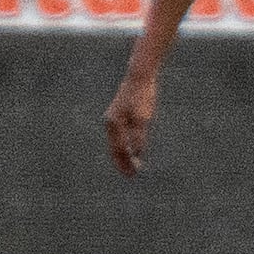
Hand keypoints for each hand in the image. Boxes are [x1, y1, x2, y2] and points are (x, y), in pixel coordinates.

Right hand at [102, 63, 159, 177]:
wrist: (139, 77)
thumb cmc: (142, 96)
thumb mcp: (143, 118)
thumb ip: (138, 136)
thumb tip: (136, 154)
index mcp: (114, 124)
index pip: (119, 150)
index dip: (126, 163)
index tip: (133, 174)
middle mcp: (110, 123)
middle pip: (115, 148)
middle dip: (123, 162)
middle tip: (132, 175)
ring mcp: (112, 119)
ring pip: (116, 143)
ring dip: (123, 155)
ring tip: (132, 166)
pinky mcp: (118, 116)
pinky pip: (119, 136)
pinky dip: (124, 145)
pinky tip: (131, 150)